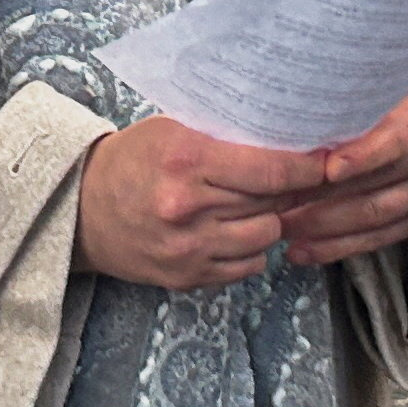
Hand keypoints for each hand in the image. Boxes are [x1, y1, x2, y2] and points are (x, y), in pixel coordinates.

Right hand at [75, 118, 325, 289]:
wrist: (81, 210)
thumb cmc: (134, 161)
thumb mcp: (173, 130)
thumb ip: (224, 135)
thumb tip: (289, 136)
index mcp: (187, 160)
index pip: (271, 169)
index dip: (307, 167)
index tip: (325, 162)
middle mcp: (189, 206)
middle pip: (272, 202)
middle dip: (289, 191)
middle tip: (295, 179)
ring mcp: (188, 246)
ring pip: (266, 236)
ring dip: (268, 221)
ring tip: (253, 205)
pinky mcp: (187, 276)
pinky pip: (247, 266)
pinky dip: (248, 249)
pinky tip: (232, 230)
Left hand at [278, 93, 407, 266]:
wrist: (394, 124)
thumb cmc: (357, 104)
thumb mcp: (351, 94)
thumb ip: (332, 107)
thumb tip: (283, 123)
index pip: (395, 138)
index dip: (362, 156)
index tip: (327, 170)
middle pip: (378, 181)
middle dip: (324, 197)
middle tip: (280, 205)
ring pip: (375, 216)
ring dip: (324, 228)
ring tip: (284, 230)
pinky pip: (378, 240)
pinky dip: (336, 247)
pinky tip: (303, 250)